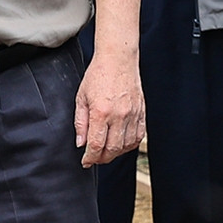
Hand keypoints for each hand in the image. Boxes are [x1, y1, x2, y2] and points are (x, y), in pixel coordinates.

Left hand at [76, 52, 144, 166]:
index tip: (85, 162)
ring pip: (127, 145)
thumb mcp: (81, 98)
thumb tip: (81, 143)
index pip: (96, 144)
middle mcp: (119, 115)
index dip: (90, 157)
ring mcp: (133, 114)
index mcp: (101, 112)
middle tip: (94, 159)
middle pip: (113, 149)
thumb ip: (80, 123)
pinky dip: (130, 144)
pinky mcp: (142, 112)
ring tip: (106, 152)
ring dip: (116, 153)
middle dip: (102, 158)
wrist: (118, 60)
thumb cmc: (97, 76)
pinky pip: (139, 136)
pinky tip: (121, 144)